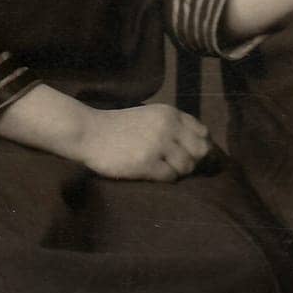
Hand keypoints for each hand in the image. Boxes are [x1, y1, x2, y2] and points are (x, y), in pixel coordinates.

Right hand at [79, 103, 211, 182]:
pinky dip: (165, 178)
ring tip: (163, 169)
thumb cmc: (120, 127)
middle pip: (200, 151)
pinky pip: (170, 177)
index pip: (203, 132)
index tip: (193, 155)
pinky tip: (152, 172)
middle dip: (194, 161)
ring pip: (187, 166)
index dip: (201, 146)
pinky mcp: (146, 163)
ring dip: (178, 171)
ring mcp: (157, 145)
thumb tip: (201, 146)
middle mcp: (167, 126)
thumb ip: (173, 126)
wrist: (90, 133)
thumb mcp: (150, 116)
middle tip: (180, 166)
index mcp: (170, 113)